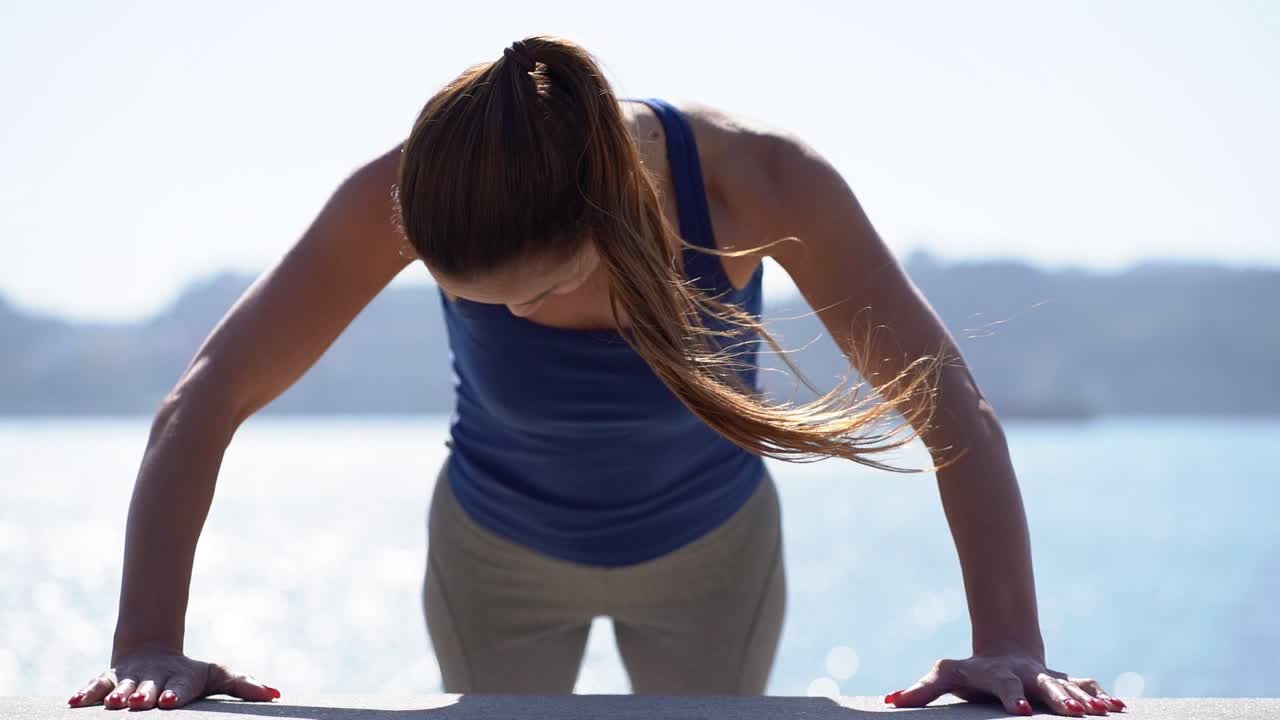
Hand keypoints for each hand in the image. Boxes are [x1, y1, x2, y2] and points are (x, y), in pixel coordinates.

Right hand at [66, 649, 279, 710]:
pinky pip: (95, 685)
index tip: (170, 701)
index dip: (175, 693)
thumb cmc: (191, 675)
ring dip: (114, 694)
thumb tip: (277, 694)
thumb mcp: (218, 677)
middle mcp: (154, 678)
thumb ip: (244, 686)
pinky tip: (74, 702)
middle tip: (136, 703)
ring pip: (121, 686)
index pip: (180, 687)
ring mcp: (130, 678)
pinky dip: (86, 692)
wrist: (155, 653)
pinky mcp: (109, 678)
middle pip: (148, 687)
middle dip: (143, 694)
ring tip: (110, 703)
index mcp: (181, 680)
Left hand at [884, 653, 1126, 716]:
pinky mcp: (1064, 681)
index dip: (1012, 698)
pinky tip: (1123, 709)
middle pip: (1045, 687)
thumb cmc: (969, 670)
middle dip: (1061, 700)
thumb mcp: (943, 675)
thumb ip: (919, 690)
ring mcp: (1048, 677)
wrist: (1003, 650)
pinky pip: (1087, 686)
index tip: (1022, 712)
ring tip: (1107, 713)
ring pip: (1072, 686)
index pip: (1004, 686)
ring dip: (1089, 699)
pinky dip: (1105, 695)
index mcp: (997, 675)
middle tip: (1077, 715)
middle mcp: (1027, 674)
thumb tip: (889, 701)